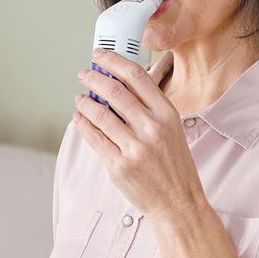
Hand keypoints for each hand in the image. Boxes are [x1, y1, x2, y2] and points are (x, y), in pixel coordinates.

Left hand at [74, 49, 207, 222]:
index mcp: (167, 113)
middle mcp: (152, 127)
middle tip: (85, 73)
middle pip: (115, 91)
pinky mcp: (119, 166)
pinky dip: (83, 124)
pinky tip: (79, 118)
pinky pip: (94, 138)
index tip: (101, 56)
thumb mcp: (173, 128)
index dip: (115, 62)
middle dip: (95, 77)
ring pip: (101, 114)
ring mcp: (135, 147)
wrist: (178, 201)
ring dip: (85, 101)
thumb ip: (150, 107)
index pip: (138, 77)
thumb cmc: (175, 164)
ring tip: (80, 97)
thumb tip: (120, 86)